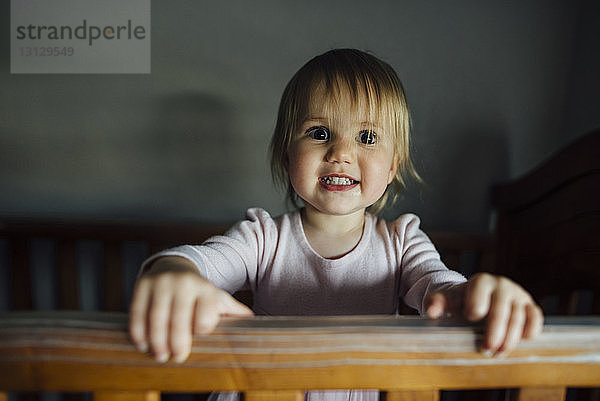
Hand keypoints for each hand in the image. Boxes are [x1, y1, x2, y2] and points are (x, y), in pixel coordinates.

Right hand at [129, 256, 253, 362]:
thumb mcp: (218, 298)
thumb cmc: (199, 291)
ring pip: (157, 317)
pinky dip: (139, 330)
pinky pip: (138, 311)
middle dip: (178, 342)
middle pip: (180, 319)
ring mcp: (162, 282)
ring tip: (159, 354)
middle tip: (176, 358)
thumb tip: (252, 322)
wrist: (174, 265)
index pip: (205, 317)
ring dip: (157, 340)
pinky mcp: (143, 284)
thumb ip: (233, 311)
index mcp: (206, 289)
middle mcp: (184, 283)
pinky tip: (142, 343)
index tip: (198, 339)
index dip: (201, 330)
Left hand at [425, 272, 542, 356]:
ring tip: (498, 353)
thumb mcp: (447, 299)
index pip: (480, 295)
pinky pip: (535, 318)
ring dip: (510, 339)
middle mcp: (502, 285)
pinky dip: (531, 330)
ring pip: (518, 318)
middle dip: (494, 333)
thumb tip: (431, 312)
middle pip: (500, 311)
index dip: (475, 309)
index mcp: (481, 282)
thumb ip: (436, 303)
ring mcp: (518, 295)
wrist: (480, 296)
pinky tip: (522, 341)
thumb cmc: (462, 300)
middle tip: (486, 350)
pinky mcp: (530, 305)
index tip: (469, 319)